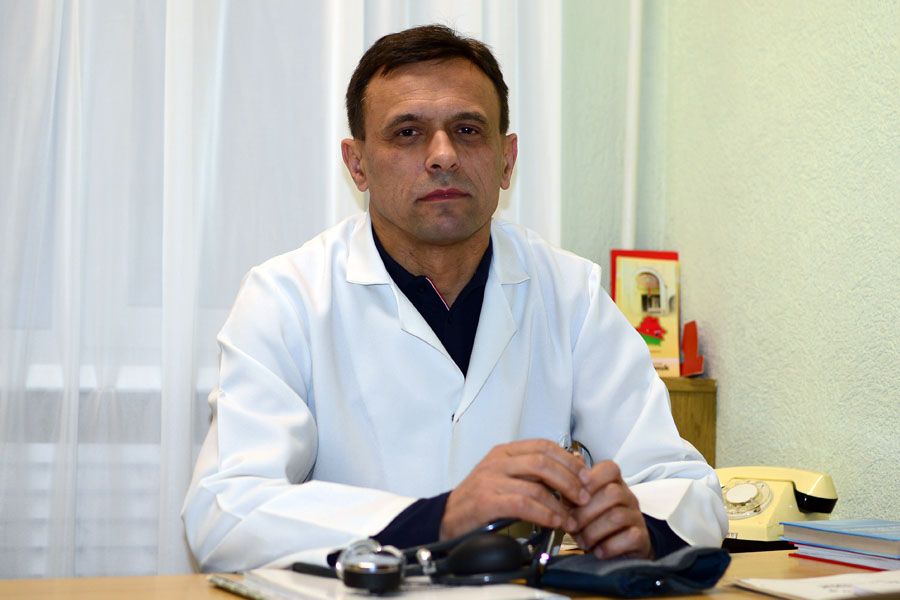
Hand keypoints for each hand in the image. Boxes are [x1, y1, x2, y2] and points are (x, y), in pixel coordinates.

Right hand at [440, 439, 589, 539]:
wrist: (446, 518)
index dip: (568, 460)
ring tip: (571, 519)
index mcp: (505, 452)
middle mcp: (497, 462)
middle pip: (543, 463)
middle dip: (569, 481)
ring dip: (559, 505)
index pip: (543, 446)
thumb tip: (570, 470)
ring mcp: (490, 480)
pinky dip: (544, 514)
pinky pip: (523, 504)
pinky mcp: (486, 502)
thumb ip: (532, 472)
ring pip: (536, 486)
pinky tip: (554, 522)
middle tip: (584, 498)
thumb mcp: (505, 477)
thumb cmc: (480, 500)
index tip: (585, 475)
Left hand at [569, 460, 651, 558]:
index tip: (575, 495)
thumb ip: (571, 491)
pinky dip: (609, 546)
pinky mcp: (641, 537)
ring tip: (582, 541)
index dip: (592, 479)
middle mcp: (628, 496)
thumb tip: (560, 475)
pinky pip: (629, 537)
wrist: (620, 547)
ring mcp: (636, 516)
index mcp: (613, 483)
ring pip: (617, 516)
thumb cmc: (596, 520)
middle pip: (612, 493)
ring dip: (594, 531)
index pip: (609, 468)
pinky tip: (598, 551)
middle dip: (586, 512)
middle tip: (572, 527)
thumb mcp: (580, 504)